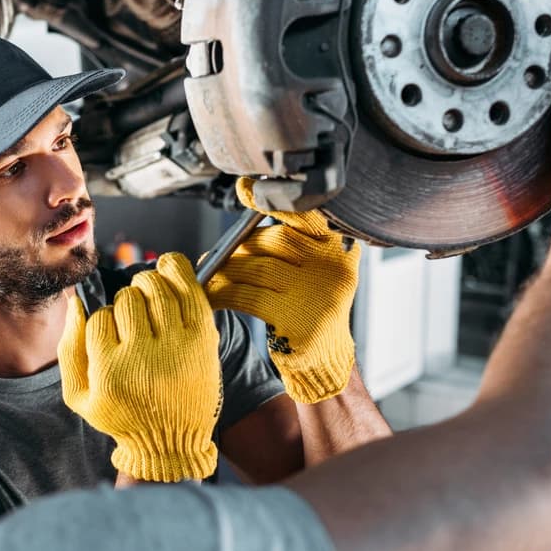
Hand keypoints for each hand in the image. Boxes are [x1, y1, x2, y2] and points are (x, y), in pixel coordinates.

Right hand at [58, 253, 221, 481]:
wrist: (172, 442)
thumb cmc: (123, 416)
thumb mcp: (80, 396)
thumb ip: (70, 349)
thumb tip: (75, 302)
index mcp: (110, 373)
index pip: (99, 319)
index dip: (104, 320)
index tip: (113, 334)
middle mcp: (143, 358)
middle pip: (127, 300)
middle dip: (126, 301)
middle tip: (133, 316)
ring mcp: (177, 348)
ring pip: (155, 289)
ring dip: (148, 284)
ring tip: (148, 294)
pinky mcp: (203, 340)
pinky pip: (189, 291)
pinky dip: (177, 271)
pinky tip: (168, 269)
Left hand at [204, 177, 358, 403]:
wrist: (323, 360)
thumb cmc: (308, 310)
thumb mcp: (312, 273)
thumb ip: (292, 247)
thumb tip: (245, 222)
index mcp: (340, 252)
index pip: (308, 217)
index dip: (276, 202)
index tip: (247, 190)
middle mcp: (333, 270)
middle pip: (277, 240)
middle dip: (241, 245)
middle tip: (218, 254)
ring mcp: (317, 296)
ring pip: (259, 267)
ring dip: (228, 269)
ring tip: (211, 274)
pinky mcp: (296, 321)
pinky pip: (248, 296)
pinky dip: (225, 293)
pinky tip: (213, 295)